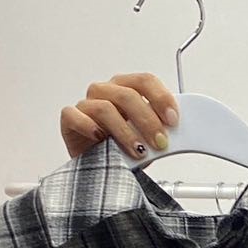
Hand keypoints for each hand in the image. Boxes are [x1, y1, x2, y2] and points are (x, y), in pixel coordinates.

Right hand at [60, 73, 179, 159]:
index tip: (172, 120)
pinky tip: (101, 139)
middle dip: (148, 121)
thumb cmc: (123, 148)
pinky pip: (75, 116)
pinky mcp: (70, 119)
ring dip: (125, 131)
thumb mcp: (147, 138)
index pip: (145, 81)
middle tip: (159, 141)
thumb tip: (177, 133)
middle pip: (128, 95)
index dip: (161, 99)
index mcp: (127, 88)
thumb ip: (160, 130)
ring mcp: (87, 104)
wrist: (100, 166)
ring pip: (105, 108)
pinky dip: (89, 126)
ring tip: (137, 151)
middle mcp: (106, 91)